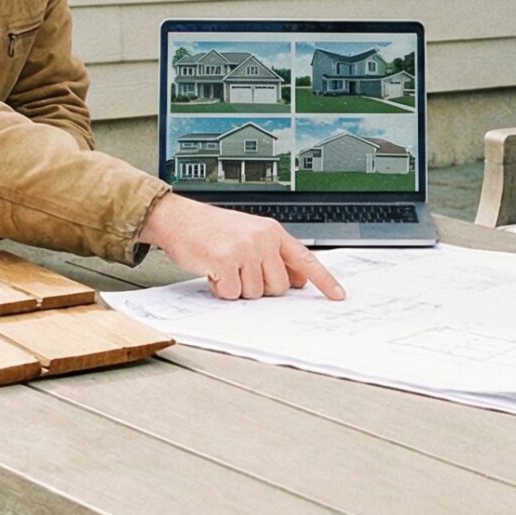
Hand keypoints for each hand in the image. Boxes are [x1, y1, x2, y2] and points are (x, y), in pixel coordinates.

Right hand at [138, 194, 345, 300]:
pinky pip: (232, 294)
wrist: (178, 218)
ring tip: (223, 267)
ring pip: (254, 294)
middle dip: (258, 287)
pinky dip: (220, 289)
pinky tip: (212, 270)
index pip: (305, 259)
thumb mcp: (249, 235)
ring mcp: (245, 249)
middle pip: (278, 287)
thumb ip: (274, 255)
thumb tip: (296, 282)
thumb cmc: (212, 230)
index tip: (337, 296)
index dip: (323, 280)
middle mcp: (263, 238)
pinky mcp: (225, 261)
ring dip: (237, 288)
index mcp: (272, 231)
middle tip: (239, 271)